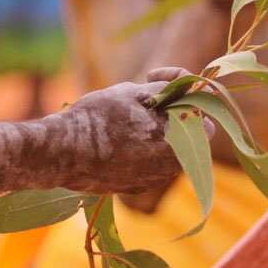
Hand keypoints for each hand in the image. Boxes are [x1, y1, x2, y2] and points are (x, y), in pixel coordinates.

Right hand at [61, 67, 199, 194]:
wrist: (62, 154)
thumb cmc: (98, 118)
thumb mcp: (132, 92)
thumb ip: (164, 90)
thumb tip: (181, 88)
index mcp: (180, 140)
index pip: (205, 117)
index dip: (185, 92)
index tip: (155, 79)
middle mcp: (172, 166)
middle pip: (184, 133)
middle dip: (169, 111)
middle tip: (142, 97)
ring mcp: (153, 180)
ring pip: (165, 150)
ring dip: (154, 130)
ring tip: (125, 115)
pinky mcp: (134, 188)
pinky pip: (148, 164)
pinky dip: (139, 148)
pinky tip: (114, 136)